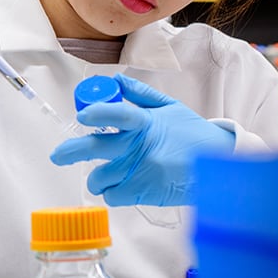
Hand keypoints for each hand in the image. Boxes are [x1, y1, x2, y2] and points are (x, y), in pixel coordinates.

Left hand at [50, 74, 234, 206]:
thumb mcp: (169, 108)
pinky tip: (120, 186)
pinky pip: (114, 196)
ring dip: (96, 177)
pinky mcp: (146, 193)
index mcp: (146, 123)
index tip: (82, 115)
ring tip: (102, 175)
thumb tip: (114, 80)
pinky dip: (112, 193)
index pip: (119, 115)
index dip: (99, 114)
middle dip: (71, 152)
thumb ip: (139, 95)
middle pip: (97, 149)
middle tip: (58, 156)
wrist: (219, 167)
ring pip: (101, 177)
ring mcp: (143, 172)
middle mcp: (141, 147)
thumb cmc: (192, 135)